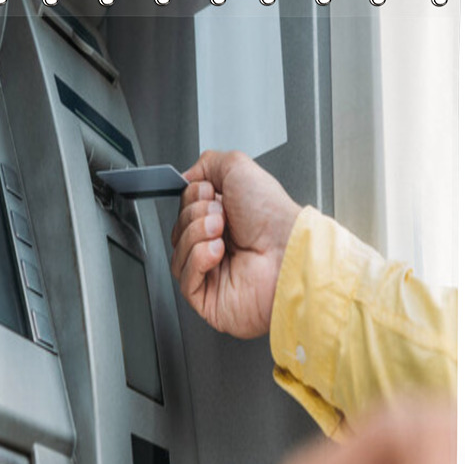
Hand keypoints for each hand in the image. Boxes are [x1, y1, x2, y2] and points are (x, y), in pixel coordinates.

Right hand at [171, 150, 301, 338]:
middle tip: (221, 217)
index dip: (191, 200)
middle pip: (178, 230)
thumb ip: (208, 163)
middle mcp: (219, 246)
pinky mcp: (209, 300)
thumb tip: (186, 177)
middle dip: (195, 216)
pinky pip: (184, 279)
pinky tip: (217, 253)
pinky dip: (197, 260)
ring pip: (177, 253)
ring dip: (196, 236)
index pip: (185, 210)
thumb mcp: (238, 168)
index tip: (210, 194)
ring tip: (220, 234)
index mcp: (225, 220)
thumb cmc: (274, 218)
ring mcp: (213, 274)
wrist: (287, 251)